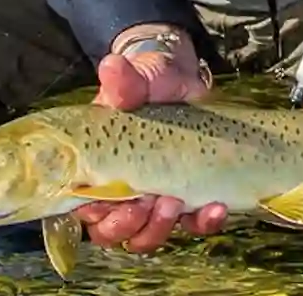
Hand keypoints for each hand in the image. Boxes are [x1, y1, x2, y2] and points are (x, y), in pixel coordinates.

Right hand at [73, 25, 225, 252]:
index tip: (114, 198)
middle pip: (113, 232)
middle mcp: (121, 191)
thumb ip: (124, 82)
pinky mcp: (188, 196)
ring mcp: (154, 198)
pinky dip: (204, 222)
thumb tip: (112, 67)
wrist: (184, 82)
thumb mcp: (137, 80)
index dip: (96, 213)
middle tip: (149, 202)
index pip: (85, 208)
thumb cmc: (149, 83)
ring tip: (176, 203)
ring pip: (148, 235)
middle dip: (130, 226)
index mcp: (97, 169)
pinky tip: (216, 207)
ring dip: (161, 227)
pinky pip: (193, 224)